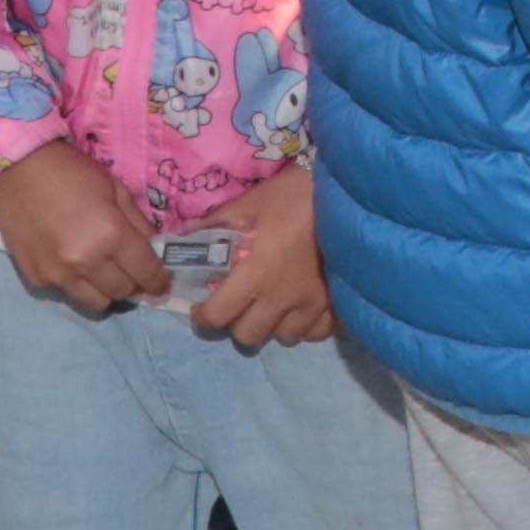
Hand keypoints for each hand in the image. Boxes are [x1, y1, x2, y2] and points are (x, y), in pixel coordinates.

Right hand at [0, 137, 171, 318]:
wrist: (18, 171)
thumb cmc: (72, 173)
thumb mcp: (116, 189)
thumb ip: (139, 224)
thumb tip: (154, 250)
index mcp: (111, 235)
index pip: (146, 272)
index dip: (159, 282)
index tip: (162, 285)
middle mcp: (85, 262)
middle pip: (123, 292)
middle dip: (135, 285)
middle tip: (133, 273)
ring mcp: (58, 274)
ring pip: (97, 303)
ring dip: (108, 291)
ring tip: (106, 274)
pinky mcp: (36, 279)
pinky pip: (68, 294)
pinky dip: (78, 284)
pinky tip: (74, 264)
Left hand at [186, 162, 332, 348]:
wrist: (345, 192)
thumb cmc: (294, 195)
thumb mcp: (250, 203)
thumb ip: (216, 224)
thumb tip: (184, 237)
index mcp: (256, 275)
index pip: (218, 316)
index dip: (203, 317)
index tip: (201, 307)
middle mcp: (282, 298)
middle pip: (249, 336)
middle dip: (236, 323)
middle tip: (237, 305)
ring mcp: (313, 304)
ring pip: (284, 337)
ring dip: (272, 326)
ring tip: (272, 306)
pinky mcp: (337, 302)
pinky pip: (317, 332)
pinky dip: (305, 326)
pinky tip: (301, 309)